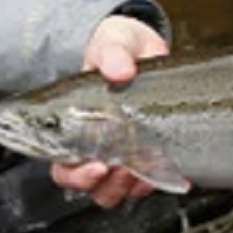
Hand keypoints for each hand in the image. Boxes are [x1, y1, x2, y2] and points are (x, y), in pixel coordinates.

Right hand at [50, 15, 169, 207]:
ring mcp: (124, 151)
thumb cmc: (117, 47)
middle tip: (124, 169)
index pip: (63, 167)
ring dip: (131, 185)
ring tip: (146, 166)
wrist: (144, 46)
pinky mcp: (150, 150)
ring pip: (118, 190)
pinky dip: (158, 179)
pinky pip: (149, 180)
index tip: (98, 166)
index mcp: (74, 126)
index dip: (76, 175)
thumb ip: (112, 54)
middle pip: (91, 187)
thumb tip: (121, 71)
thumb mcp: (111, 43)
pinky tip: (169, 167)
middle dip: (108, 185)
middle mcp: (95, 146)